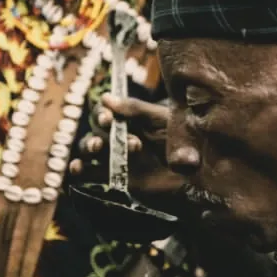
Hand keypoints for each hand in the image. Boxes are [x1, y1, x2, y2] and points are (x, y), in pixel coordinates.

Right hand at [70, 94, 184, 201]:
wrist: (199, 174)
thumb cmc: (186, 142)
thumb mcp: (164, 120)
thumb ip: (137, 110)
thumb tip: (106, 98)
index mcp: (131, 120)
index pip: (105, 113)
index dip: (101, 115)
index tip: (108, 119)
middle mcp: (120, 137)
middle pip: (95, 131)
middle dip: (99, 134)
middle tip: (107, 142)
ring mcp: (117, 158)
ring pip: (90, 151)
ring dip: (87, 147)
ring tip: (97, 149)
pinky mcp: (116, 178)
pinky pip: (91, 174)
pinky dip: (79, 171)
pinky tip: (77, 168)